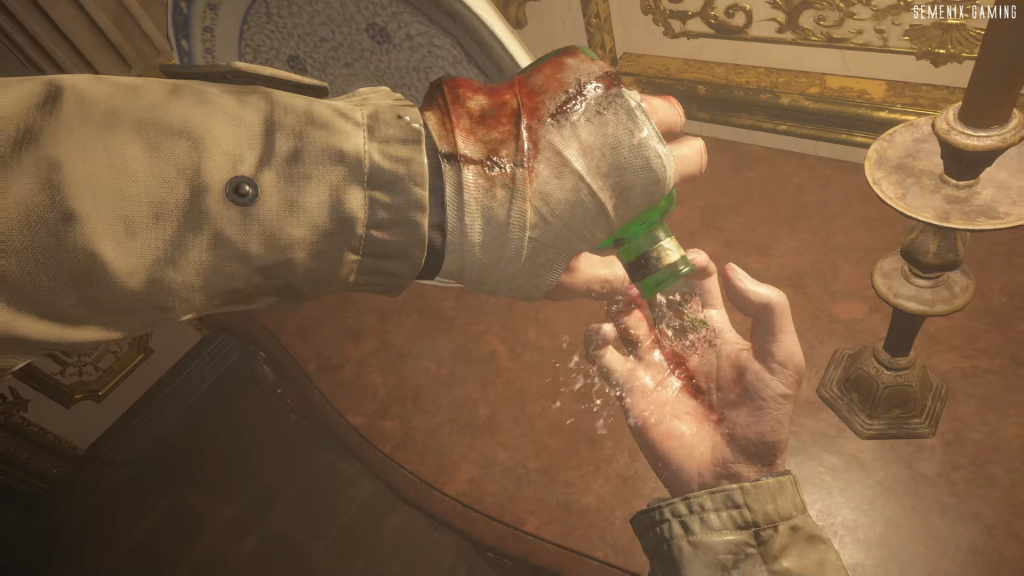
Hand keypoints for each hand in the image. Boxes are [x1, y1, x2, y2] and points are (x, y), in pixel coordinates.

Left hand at [421, 47, 706, 299]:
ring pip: (626, 94)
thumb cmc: (500, 245)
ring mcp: (587, 96)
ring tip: (582, 147)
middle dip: (657, 133)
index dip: (682, 169)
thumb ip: (597, 278)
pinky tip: (548, 129)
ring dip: (616, 117)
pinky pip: (583, 82)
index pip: (693, 156)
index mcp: (635, 178)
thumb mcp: (552, 279)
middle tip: (624, 160)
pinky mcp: (550, 76)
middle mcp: (622, 127)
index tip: (658, 185)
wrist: (438, 194)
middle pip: (669, 113)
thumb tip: (623, 279)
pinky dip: (577, 102)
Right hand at [584, 249, 804, 496]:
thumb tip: (731, 267)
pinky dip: (596, 338)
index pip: (696, 283)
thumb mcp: (781, 359)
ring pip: (623, 316)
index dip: (689, 264)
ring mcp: (650, 362)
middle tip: (640, 268)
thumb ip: (767, 309)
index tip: (687, 258)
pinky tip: (607, 334)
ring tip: (625, 301)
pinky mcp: (627, 387)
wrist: (731, 473)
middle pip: (654, 293)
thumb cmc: (761, 416)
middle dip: (645, 275)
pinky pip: (602, 355)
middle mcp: (679, 340)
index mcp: (714, 330)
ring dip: (618, 301)